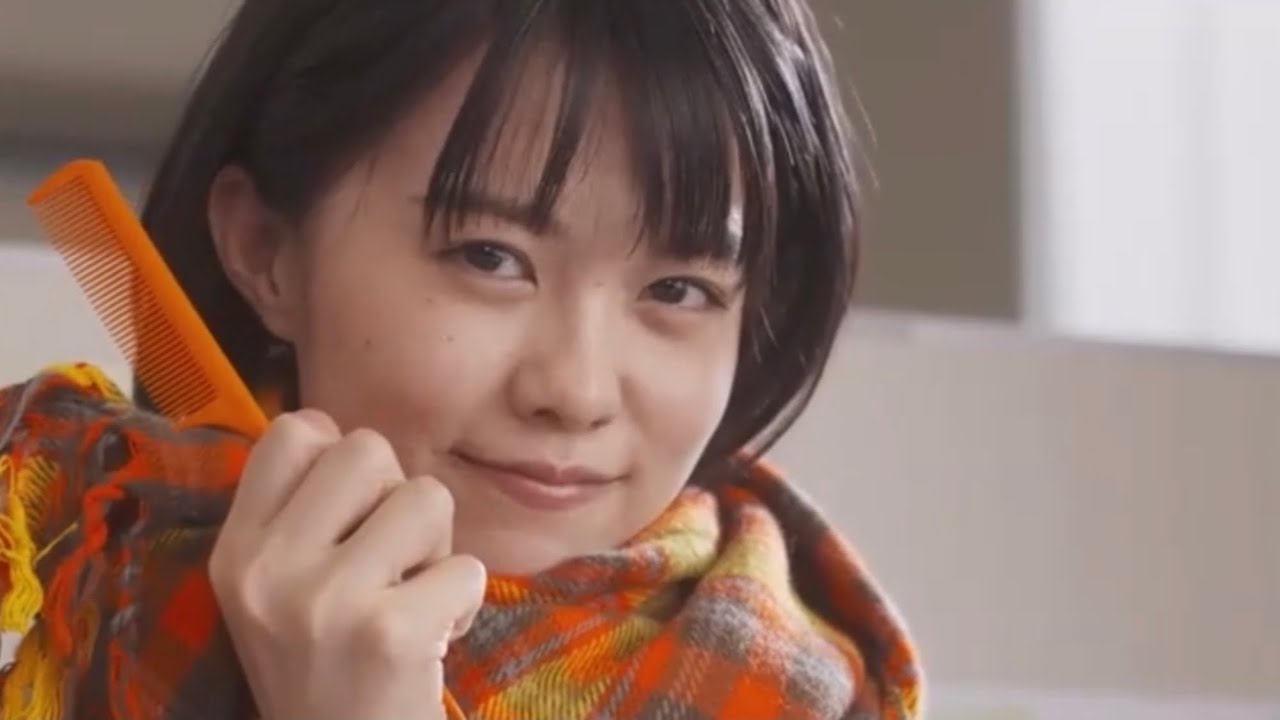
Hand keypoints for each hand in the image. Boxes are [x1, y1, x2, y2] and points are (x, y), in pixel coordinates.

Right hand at [209, 409, 485, 719]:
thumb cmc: (327, 669)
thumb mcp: (277, 592)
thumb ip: (303, 516)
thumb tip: (353, 441)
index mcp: (236, 551)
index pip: (294, 429)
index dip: (340, 457)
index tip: (350, 514)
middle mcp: (269, 570)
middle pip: (368, 447)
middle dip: (397, 497)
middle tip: (390, 561)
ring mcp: (327, 600)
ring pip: (427, 497)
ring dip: (437, 548)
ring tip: (412, 599)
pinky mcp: (390, 633)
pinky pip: (468, 567)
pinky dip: (466, 601)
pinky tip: (434, 640)